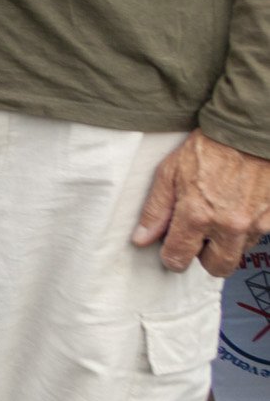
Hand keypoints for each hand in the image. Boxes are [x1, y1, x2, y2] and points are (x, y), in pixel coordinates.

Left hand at [134, 132, 269, 275]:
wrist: (249, 133)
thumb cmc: (208, 148)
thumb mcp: (169, 173)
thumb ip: (156, 210)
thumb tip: (142, 238)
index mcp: (198, 215)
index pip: (179, 257)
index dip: (172, 257)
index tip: (171, 250)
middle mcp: (229, 226)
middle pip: (216, 267)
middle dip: (205, 257)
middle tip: (199, 237)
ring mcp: (255, 224)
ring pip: (239, 251)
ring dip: (227, 242)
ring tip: (219, 213)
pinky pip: (258, 235)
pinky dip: (246, 228)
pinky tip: (238, 206)